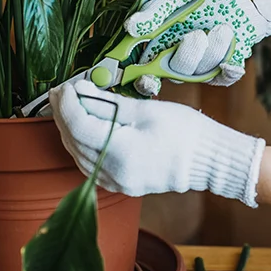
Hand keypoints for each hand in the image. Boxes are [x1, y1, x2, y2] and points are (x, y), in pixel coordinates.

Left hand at [50, 80, 266, 207]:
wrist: (209, 161)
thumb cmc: (186, 132)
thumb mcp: (146, 110)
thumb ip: (108, 104)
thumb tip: (80, 91)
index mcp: (121, 152)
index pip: (79, 125)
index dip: (67, 103)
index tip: (65, 86)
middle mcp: (114, 173)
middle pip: (74, 141)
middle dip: (64, 114)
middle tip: (61, 91)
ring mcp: (116, 182)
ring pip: (78, 154)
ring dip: (70, 129)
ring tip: (69, 106)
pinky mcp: (121, 184)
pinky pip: (90, 164)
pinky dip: (82, 145)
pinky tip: (83, 128)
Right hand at [124, 0, 270, 95]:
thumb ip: (154, 12)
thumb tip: (130, 27)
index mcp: (157, 44)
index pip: (142, 71)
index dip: (142, 80)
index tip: (147, 77)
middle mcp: (175, 60)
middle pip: (173, 74)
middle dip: (187, 56)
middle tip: (197, 35)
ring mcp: (199, 68)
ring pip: (199, 74)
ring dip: (213, 49)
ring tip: (224, 27)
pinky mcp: (221, 72)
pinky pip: (222, 78)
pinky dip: (229, 67)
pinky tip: (234, 46)